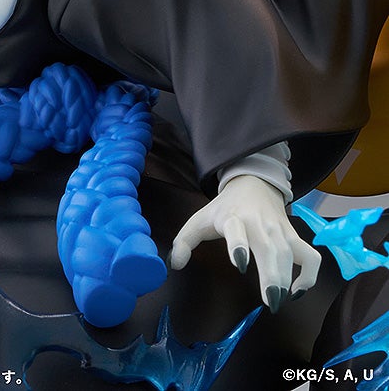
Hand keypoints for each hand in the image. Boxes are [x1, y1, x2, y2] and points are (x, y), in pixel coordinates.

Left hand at [169, 175, 320, 311]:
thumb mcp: (200, 219)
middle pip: (270, 248)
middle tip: (271, 301)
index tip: (240, 263)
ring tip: (277, 300)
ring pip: (290, 255)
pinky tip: (297, 291)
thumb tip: (175, 264)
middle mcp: (259, 224)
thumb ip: (185, 241)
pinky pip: (311, 257)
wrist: (252, 183)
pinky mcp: (294, 236)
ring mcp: (280, 230)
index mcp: (234, 218)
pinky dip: (310, 275)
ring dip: (288, 279)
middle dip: (273, 275)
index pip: (237, 229)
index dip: (239, 245)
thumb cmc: (224, 208)